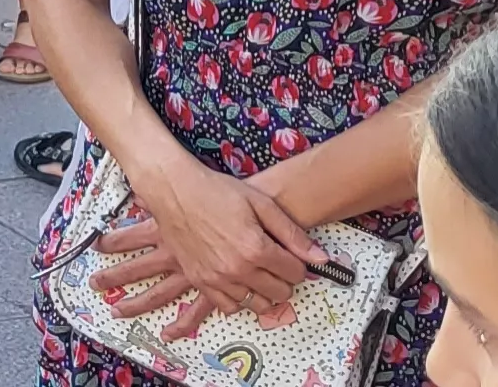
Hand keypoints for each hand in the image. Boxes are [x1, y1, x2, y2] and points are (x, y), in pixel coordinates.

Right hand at [93, 164, 330, 337]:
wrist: (175, 191)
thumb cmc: (218, 191)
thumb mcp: (262, 204)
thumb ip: (293, 234)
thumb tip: (322, 259)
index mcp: (256, 248)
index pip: (296, 273)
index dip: (299, 264)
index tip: (290, 254)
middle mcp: (238, 269)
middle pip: (280, 293)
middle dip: (285, 279)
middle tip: (276, 262)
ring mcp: (217, 278)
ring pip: (258, 304)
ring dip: (265, 291)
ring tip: (259, 272)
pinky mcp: (200, 281)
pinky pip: (229, 307)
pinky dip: (240, 299)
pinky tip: (239, 282)